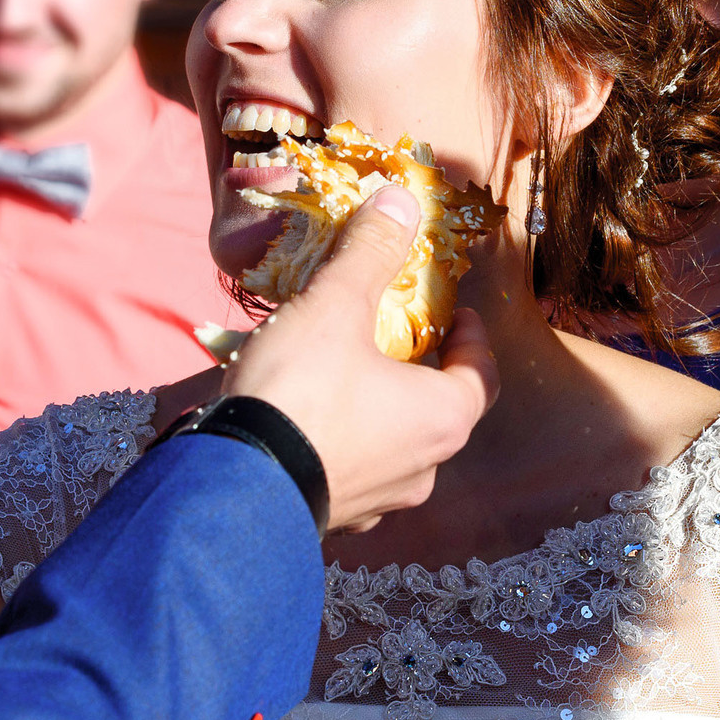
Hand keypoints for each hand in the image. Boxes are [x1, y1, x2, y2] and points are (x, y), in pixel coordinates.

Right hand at [219, 185, 498, 530]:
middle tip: (397, 336)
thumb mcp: (336, 305)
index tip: (453, 313)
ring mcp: (382, 502)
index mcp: (443, 418)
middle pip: (441, 410)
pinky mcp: (339, 518)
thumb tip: (402, 201)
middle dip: (422, 371)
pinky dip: (345, 442)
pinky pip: (355, 471)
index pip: (482, 375)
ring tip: (347, 374)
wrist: (238, 484)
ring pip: (397, 445)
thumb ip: (372, 251)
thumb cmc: (301, 391)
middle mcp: (425, 468)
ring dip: (382, 410)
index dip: (470, 339)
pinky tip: (311, 419)